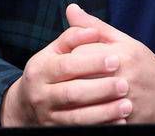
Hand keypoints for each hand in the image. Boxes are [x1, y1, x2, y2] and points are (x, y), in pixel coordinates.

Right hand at [0, 20, 131, 126]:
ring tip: (127, 105)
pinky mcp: (54, 132)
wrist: (28, 103)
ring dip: (103, 113)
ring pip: (76, 118)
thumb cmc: (52, 68)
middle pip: (72, 93)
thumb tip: (92, 28)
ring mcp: (47, 117)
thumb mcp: (57, 49)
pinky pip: (79, 133)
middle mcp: (40, 94)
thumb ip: (74, 36)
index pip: (67, 65)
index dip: (92, 62)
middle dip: (100, 90)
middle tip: (125, 85)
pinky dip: (100, 128)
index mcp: (40, 69)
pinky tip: (119, 123)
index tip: (116, 59)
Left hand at [65, 3, 154, 122]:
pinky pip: (97, 122)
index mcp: (123, 55)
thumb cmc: (145, 65)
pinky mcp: (124, 124)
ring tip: (68, 96)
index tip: (67, 57)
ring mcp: (124, 104)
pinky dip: (85, 119)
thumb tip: (70, 8)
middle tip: (62, 78)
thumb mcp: (124, 41)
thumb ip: (95, 27)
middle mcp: (124, 79)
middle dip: (69, 78)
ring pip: (86, 103)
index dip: (71, 54)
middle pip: (82, 78)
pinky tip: (79, 113)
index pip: (83, 52)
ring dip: (74, 101)